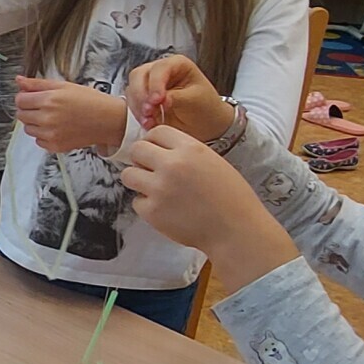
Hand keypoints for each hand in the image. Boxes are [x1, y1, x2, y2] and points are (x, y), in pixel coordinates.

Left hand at [14, 77, 129, 152]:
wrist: (107, 120)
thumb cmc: (90, 101)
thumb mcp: (63, 86)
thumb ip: (38, 84)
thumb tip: (19, 80)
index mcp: (49, 100)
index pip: (20, 100)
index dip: (24, 97)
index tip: (32, 97)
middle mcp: (47, 118)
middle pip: (21, 115)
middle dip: (28, 109)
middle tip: (44, 106)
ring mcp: (51, 134)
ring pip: (28, 129)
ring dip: (35, 123)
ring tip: (52, 117)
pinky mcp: (55, 146)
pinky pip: (38, 141)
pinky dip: (43, 135)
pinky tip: (57, 127)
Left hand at [121, 127, 296, 287]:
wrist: (236, 230)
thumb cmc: (231, 198)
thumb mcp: (213, 162)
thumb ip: (186, 153)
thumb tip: (161, 150)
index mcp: (190, 149)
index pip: (156, 132)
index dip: (153, 142)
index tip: (155, 151)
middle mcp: (172, 165)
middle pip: (136, 150)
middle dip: (140, 159)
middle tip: (150, 171)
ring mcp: (159, 188)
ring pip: (128, 175)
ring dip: (138, 181)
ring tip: (154, 190)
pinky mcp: (152, 212)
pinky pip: (136, 202)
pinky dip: (146, 206)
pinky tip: (165, 210)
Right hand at [123, 54, 233, 139]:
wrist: (206, 127)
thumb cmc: (205, 109)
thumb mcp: (195, 101)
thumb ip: (176, 98)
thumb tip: (160, 100)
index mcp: (177, 64)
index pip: (159, 68)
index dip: (155, 84)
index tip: (157, 101)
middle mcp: (160, 71)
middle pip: (139, 75)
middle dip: (141, 95)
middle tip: (149, 112)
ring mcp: (149, 85)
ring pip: (132, 89)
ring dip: (137, 107)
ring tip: (149, 121)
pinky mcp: (143, 99)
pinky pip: (132, 103)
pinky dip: (137, 114)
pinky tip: (148, 123)